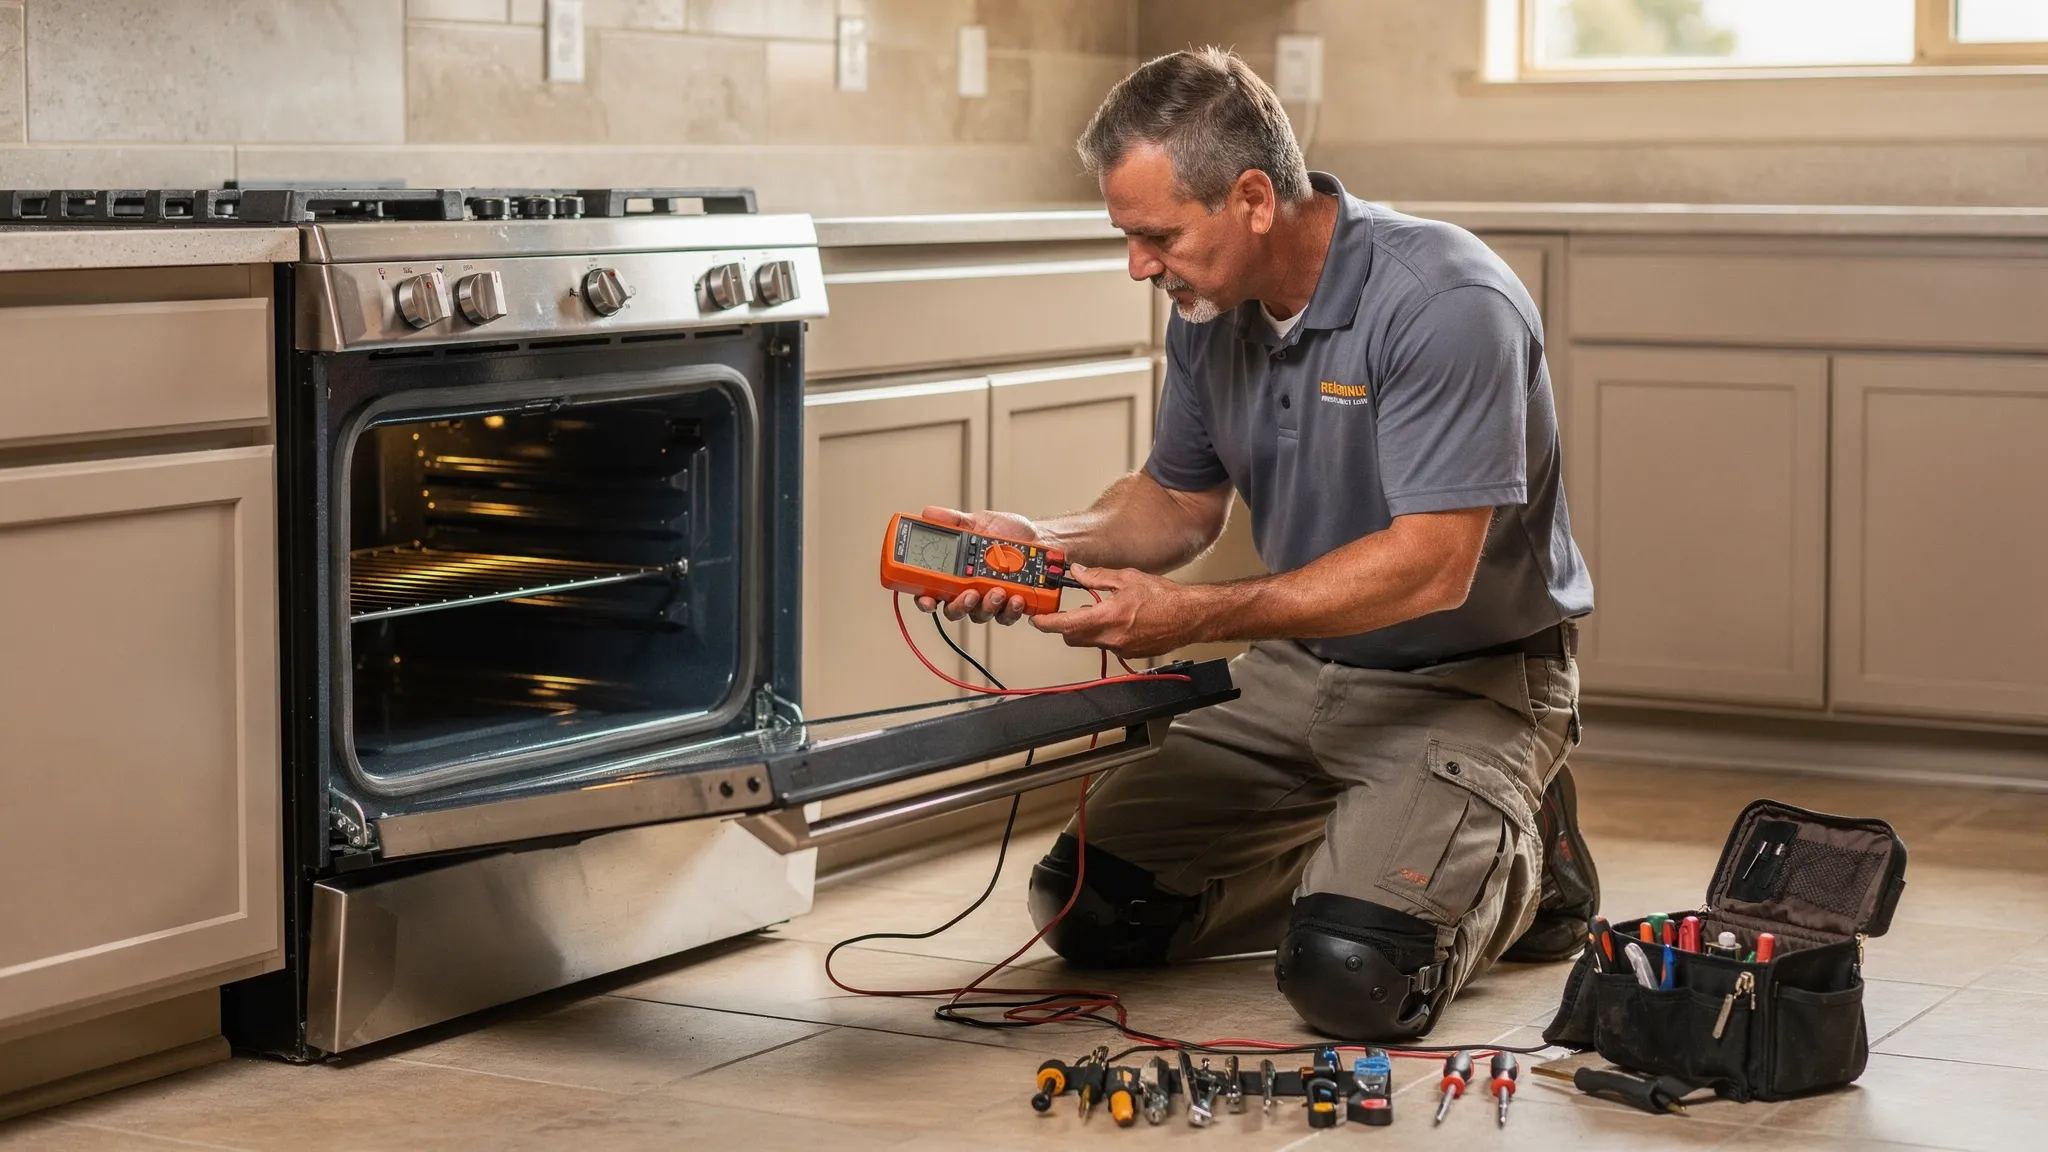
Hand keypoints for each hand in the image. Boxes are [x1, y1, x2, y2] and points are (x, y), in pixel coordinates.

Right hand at [912, 505, 1044, 624]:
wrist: (1038, 536)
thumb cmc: (1006, 531)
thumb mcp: (979, 521)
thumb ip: (954, 521)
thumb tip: (930, 514)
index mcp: (955, 572)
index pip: (932, 591)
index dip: (925, 600)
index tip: (927, 599)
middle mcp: (969, 589)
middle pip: (954, 610)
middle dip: (959, 606)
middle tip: (970, 594)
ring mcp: (989, 599)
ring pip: (980, 615)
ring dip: (987, 607)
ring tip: (998, 591)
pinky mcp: (1010, 605)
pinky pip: (1006, 617)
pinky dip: (1010, 610)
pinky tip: (1016, 597)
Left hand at [1032, 564, 1195, 658]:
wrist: (1190, 615)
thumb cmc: (1165, 597)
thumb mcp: (1127, 578)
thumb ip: (1097, 577)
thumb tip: (1078, 572)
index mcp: (1107, 618)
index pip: (1066, 625)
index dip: (1046, 623)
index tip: (1037, 620)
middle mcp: (1111, 638)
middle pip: (1073, 638)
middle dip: (1066, 627)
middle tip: (1069, 612)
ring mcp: (1121, 648)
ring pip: (1091, 642)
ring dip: (1088, 629)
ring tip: (1101, 611)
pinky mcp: (1131, 653)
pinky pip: (1109, 645)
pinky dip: (1106, 634)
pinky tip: (1120, 620)